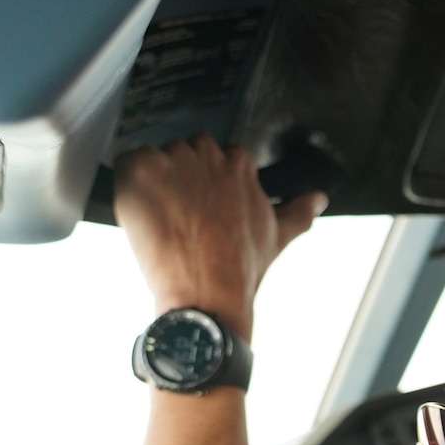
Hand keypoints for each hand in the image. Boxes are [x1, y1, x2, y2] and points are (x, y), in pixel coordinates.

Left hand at [113, 134, 325, 340]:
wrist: (206, 294)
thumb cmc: (240, 270)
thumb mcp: (278, 237)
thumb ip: (300, 211)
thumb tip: (318, 199)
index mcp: (240, 166)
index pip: (218, 155)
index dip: (207, 182)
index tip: (203, 204)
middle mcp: (208, 155)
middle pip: (186, 150)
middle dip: (181, 176)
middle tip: (180, 213)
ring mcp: (173, 161)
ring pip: (157, 158)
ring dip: (155, 183)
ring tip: (162, 221)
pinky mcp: (141, 171)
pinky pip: (126, 164)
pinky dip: (128, 185)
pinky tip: (141, 215)